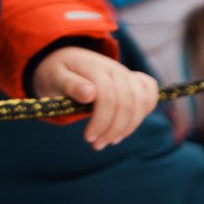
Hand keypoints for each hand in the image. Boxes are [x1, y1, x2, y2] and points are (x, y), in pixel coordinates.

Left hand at [33, 45, 159, 146]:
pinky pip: (149, 93)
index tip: (89, 138)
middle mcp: (115, 68)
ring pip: (141, 101)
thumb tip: (90, 93)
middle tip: (98, 145)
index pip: (107, 96)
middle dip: (114, 129)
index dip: (101, 121)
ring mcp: (126, 73)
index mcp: (94, 67)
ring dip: (129, 126)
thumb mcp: (54, 78)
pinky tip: (129, 125)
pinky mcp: (132, 79)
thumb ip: (70, 85)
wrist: (65, 59)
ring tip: (111, 140)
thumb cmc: (57, 73)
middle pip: (126, 102)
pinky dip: (144, 110)